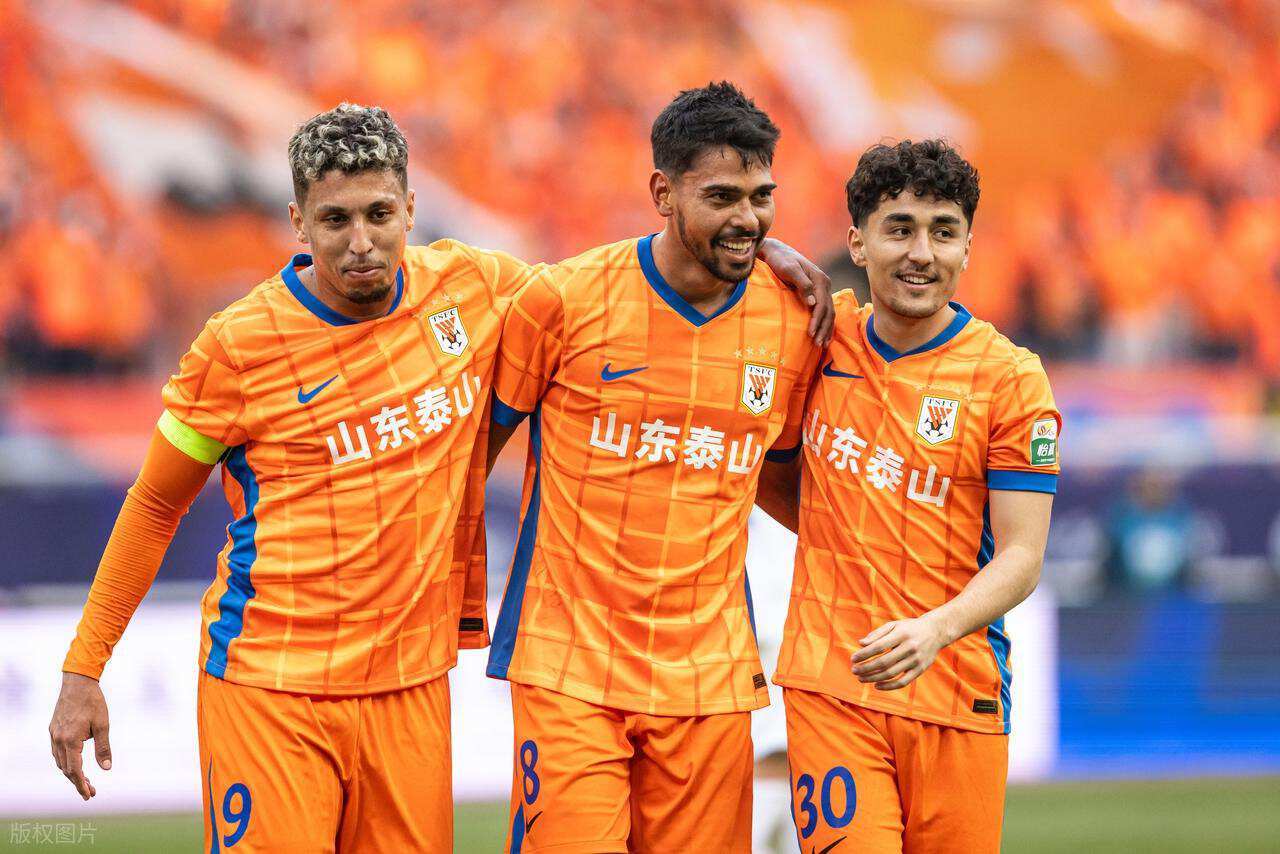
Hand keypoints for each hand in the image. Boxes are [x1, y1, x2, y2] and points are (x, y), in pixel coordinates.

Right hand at [49, 672, 111, 799]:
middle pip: (66, 769)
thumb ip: (103, 748)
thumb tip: (107, 768)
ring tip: (86, 780)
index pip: (74, 770)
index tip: (90, 795)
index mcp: (70, 740)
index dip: (82, 785)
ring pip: (60, 761)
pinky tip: (75, 763)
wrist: (78, 682)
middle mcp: (58, 740)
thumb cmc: (93, 702)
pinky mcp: (53, 730)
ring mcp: (54, 735)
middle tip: (92, 792)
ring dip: (71, 773)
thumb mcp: (103, 725)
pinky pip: (57, 752)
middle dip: (78, 782)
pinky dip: (66, 761)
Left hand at [758, 238, 833, 345]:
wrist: (776, 252)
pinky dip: (825, 323)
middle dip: (823, 328)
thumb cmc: (780, 261)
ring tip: (821, 345)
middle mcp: (824, 284)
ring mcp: (822, 288)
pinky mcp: (817, 292)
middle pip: (828, 310)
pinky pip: (825, 310)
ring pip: (829, 312)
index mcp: (820, 279)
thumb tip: (813, 303)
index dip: (817, 320)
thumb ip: (802, 285)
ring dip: (826, 329)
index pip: (822, 304)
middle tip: (817, 344)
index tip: (810, 333)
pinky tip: (823, 335)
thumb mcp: (789, 270)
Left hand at [850, 616, 946, 690]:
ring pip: (891, 673)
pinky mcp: (920, 670)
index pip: (879, 646)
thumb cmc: (909, 628)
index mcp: (901, 634)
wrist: (936, 632)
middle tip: (854, 670)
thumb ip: (877, 634)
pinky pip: (903, 682)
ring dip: (873, 678)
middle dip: (866, 668)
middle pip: (884, 662)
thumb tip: (861, 643)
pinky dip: (889, 686)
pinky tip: (876, 685)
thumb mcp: (894, 625)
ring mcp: (916, 660)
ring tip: (861, 678)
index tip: (853, 659)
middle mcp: (910, 648)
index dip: (864, 654)